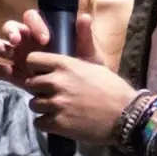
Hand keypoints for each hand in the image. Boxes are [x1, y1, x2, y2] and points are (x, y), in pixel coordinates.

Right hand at [0, 9, 103, 86]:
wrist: (78, 95)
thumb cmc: (80, 67)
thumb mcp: (85, 52)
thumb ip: (84, 36)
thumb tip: (85, 17)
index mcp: (40, 30)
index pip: (31, 18)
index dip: (35, 25)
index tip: (45, 38)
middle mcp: (25, 40)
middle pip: (10, 28)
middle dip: (11, 32)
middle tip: (18, 41)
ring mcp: (16, 56)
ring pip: (0, 45)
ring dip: (1, 47)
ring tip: (10, 55)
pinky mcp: (12, 74)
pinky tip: (6, 73)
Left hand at [22, 51, 137, 144]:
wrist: (126, 114)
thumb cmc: (112, 88)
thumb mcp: (94, 64)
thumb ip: (74, 58)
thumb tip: (75, 31)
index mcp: (65, 64)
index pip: (32, 60)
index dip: (35, 67)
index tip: (42, 73)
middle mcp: (57, 82)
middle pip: (30, 84)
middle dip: (38, 89)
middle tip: (52, 94)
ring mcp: (56, 104)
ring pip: (33, 104)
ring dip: (42, 107)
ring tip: (57, 110)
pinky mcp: (58, 124)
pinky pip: (39, 122)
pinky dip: (46, 123)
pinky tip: (58, 121)